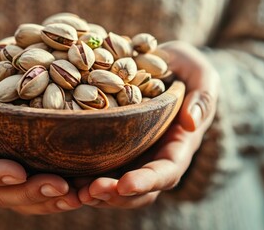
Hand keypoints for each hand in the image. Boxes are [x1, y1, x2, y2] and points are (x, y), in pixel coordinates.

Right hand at [0, 32, 80, 214]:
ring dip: (53, 199)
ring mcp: (4, 159)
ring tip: (82, 194)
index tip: (17, 172)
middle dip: (31, 193)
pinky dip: (65, 186)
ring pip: (25, 193)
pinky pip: (42, 177)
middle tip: (62, 187)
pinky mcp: (26, 155)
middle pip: (2, 190)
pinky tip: (87, 184)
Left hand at [77, 41, 219, 208]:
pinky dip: (79, 175)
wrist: (162, 68)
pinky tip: (59, 174)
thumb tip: (192, 122)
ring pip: (114, 186)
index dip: (147, 181)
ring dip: (93, 193)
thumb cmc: (185, 70)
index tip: (124, 184)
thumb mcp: (200, 75)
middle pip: (137, 190)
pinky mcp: (110, 147)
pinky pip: (95, 167)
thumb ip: (203, 97)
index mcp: (177, 147)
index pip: (166, 173)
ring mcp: (131, 156)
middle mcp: (153, 158)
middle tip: (88, 192)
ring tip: (70, 190)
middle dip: (114, 195)